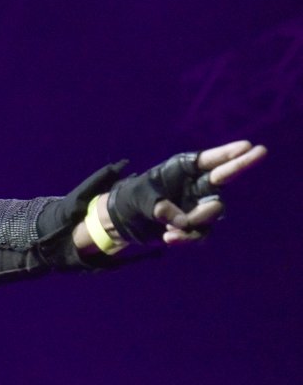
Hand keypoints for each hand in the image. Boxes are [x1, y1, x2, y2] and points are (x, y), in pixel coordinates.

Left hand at [107, 140, 266, 245]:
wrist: (124, 222)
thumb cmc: (132, 199)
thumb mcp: (139, 199)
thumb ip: (159, 206)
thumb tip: (183, 222)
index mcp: (181, 169)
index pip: (208, 160)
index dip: (227, 153)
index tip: (247, 146)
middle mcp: (195, 185)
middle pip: (223, 176)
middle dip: (241, 164)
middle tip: (261, 151)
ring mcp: (198, 205)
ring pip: (213, 212)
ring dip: (196, 220)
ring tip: (170, 230)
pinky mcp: (194, 225)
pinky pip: (201, 233)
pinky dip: (186, 238)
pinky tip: (168, 238)